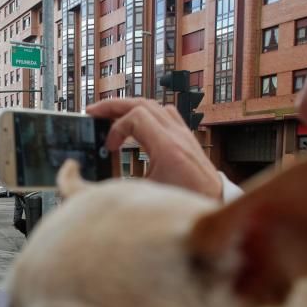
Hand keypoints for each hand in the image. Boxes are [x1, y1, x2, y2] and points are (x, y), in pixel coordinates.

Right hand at [87, 98, 222, 199]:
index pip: (136, 117)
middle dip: (114, 106)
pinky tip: (136, 123)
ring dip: (129, 107)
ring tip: (110, 114)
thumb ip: (124, 181)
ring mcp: (183, 133)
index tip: (109, 147)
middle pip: (142, 104)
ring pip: (153, 105)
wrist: (214, 203)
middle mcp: (177, 135)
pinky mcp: (186, 136)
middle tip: (92, 111)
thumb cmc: (184, 202)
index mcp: (168, 147)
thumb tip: (100, 175)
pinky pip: (164, 112)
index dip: (116, 129)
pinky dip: (145, 113)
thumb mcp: (148, 194)